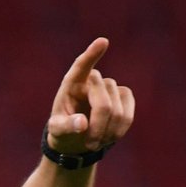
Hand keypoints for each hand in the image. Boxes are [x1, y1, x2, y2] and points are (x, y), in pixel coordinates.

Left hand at [46, 38, 134, 154]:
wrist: (77, 137)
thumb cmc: (63, 129)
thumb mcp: (57, 131)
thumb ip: (66, 127)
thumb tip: (82, 124)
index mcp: (71, 83)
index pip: (82, 66)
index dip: (92, 55)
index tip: (103, 42)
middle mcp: (92, 80)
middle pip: (103, 104)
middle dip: (99, 127)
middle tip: (90, 144)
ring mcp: (110, 87)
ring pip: (118, 111)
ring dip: (108, 132)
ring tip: (96, 142)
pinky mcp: (124, 96)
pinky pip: (128, 114)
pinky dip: (120, 129)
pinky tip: (110, 136)